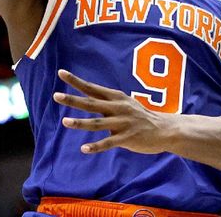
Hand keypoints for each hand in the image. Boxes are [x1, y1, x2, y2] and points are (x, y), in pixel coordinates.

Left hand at [53, 69, 173, 154]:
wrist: (164, 129)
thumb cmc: (140, 116)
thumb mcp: (124, 103)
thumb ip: (107, 102)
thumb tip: (88, 98)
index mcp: (116, 98)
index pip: (92, 88)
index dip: (76, 81)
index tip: (61, 73)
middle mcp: (118, 107)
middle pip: (91, 103)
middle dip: (73, 100)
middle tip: (56, 96)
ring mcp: (123, 123)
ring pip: (97, 123)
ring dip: (80, 123)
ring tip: (65, 122)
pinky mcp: (128, 138)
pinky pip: (109, 143)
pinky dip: (96, 146)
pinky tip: (84, 148)